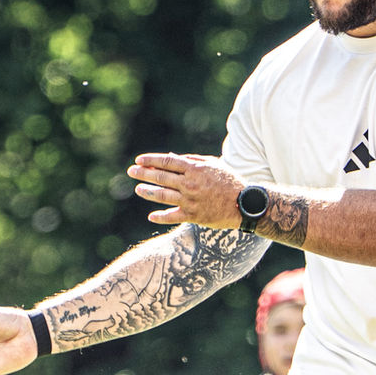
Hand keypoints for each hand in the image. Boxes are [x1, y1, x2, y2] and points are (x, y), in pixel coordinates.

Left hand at [127, 152, 243, 227]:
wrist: (244, 204)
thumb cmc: (229, 181)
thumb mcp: (212, 164)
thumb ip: (192, 160)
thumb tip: (171, 157)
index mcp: (194, 169)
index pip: (167, 161)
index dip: (151, 160)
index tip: (139, 160)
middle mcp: (190, 184)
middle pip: (161, 177)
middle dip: (144, 174)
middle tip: (131, 172)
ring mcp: (190, 201)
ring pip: (162, 196)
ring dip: (148, 192)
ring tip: (138, 189)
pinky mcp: (193, 216)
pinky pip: (172, 216)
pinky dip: (160, 217)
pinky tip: (151, 215)